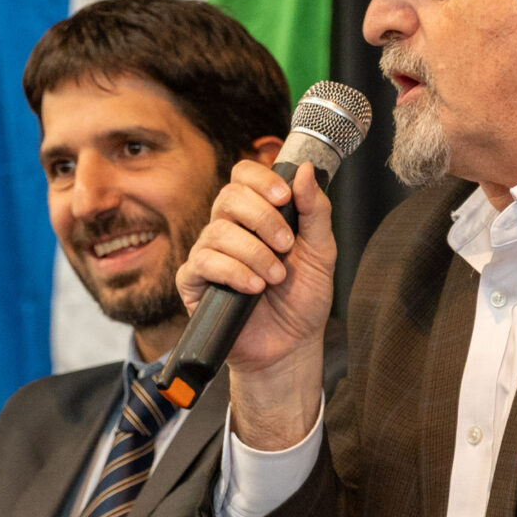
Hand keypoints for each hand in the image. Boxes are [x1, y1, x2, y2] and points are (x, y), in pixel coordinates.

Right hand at [178, 158, 335, 444]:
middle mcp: (229, 229)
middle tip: (286, 245)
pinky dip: (233, 272)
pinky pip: (202, 263)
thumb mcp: (321, 252)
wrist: (291, 346)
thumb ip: (316, 211)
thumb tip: (303, 170)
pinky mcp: (194, 282)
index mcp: (257, 215)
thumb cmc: (303, 299)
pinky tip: (253, 288)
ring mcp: (209, 254)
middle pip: (228, 197)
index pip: (244, 175)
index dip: (260, 180)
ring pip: (218, 232)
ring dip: (254, 253)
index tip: (284, 197)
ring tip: (276, 278)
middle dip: (262, 218)